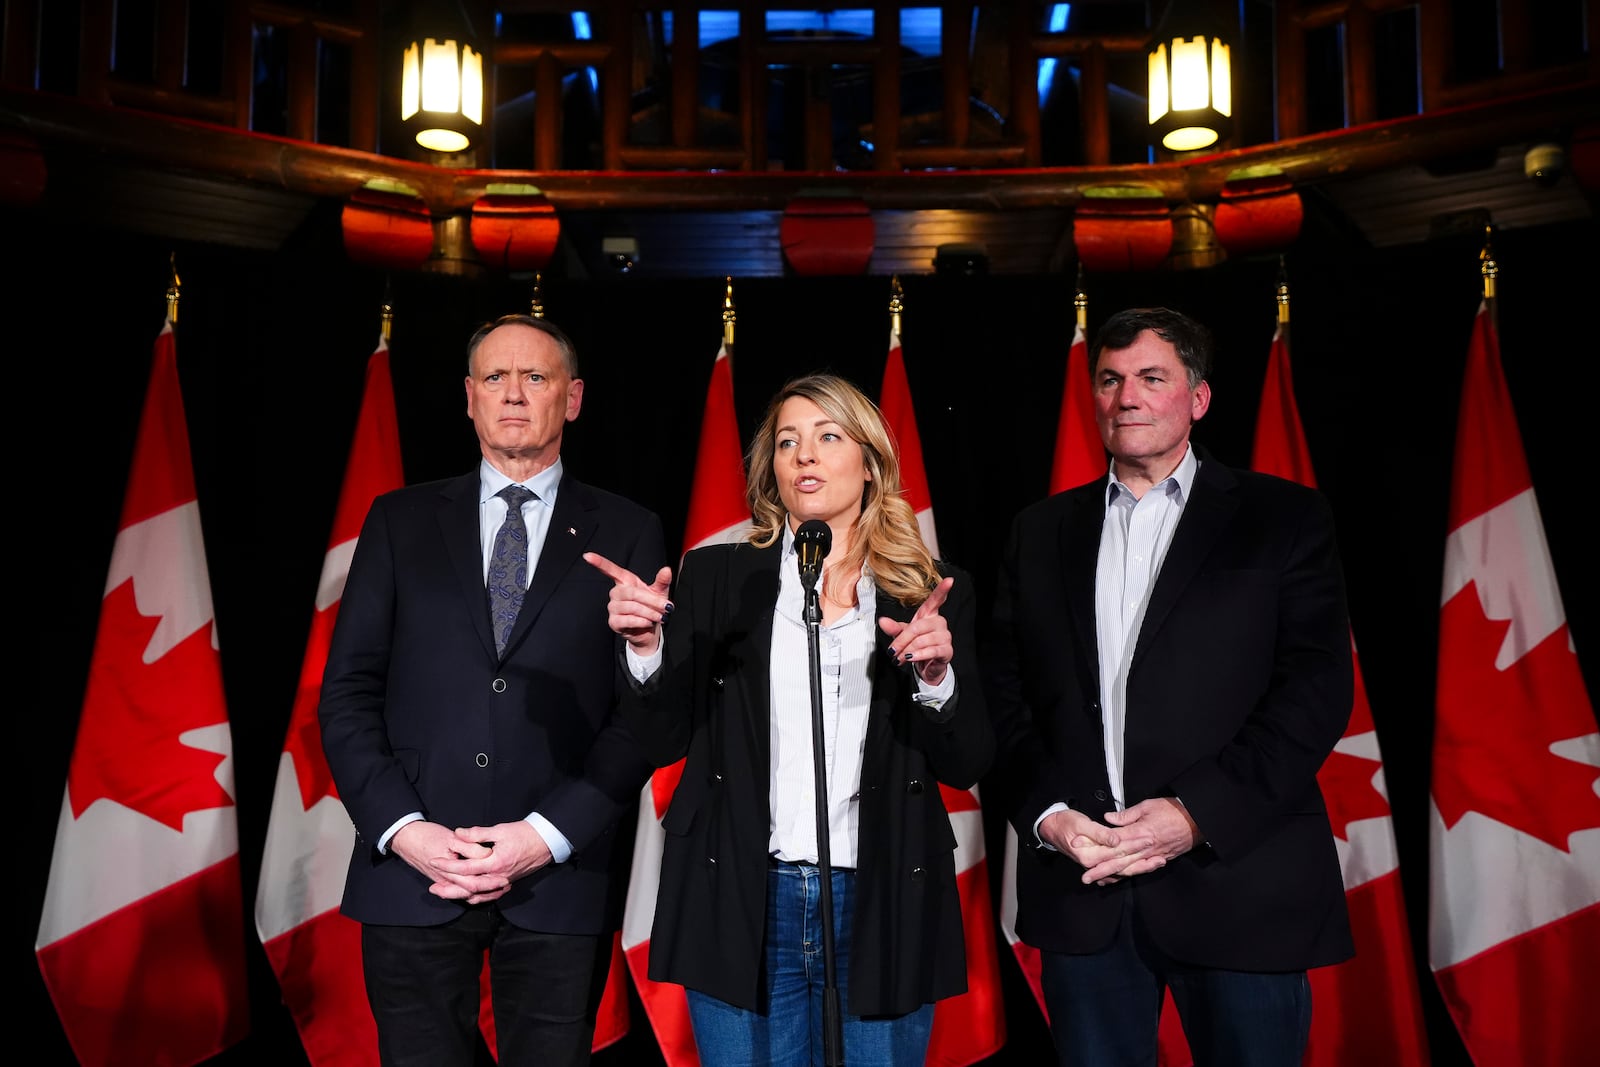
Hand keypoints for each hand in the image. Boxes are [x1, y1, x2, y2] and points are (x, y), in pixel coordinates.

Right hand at [388, 820, 508, 901]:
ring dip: (482, 893)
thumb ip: (469, 846)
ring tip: (498, 889)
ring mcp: (442, 880)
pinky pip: (457, 889)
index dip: (490, 882)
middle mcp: (446, 880)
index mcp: (449, 871)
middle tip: (506, 885)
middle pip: (471, 892)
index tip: (505, 878)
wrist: (405, 838)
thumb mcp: (450, 838)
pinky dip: (470, 891)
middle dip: (490, 891)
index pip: (474, 883)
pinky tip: (480, 888)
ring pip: (464, 893)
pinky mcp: (440, 878)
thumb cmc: (427, 836)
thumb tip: (486, 853)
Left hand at [427, 819, 554, 904]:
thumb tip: (458, 833)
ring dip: (459, 895)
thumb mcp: (500, 830)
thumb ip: (477, 834)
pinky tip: (465, 894)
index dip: (448, 865)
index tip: (434, 861)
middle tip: (432, 886)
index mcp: (496, 862)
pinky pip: (488, 894)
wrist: (546, 841)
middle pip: (468, 888)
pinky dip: (475, 896)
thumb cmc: (524, 833)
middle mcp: (498, 876)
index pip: (466, 868)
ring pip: (478, 894)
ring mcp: (503, 881)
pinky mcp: (506, 882)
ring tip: (444, 893)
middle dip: (449, 888)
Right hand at [583, 551, 672, 656]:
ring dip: (649, 612)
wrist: (650, 630)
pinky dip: (642, 621)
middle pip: (631, 593)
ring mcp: (613, 608)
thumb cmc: (652, 608)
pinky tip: (648, 622)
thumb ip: (662, 581)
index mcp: (625, 582)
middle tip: (666, 607)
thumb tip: (667, 570)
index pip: (610, 570)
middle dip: (650, 600)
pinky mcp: (614, 622)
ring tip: (659, 616)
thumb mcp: (660, 593)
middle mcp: (616, 593)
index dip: (599, 563)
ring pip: (631, 607)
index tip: (588, 556)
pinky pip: (628, 619)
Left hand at [878, 575, 954, 686]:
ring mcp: (945, 636)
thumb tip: (882, 621)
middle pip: (918, 626)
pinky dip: (918, 655)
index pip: (936, 600)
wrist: (927, 666)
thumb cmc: (916, 646)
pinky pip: (931, 651)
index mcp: (929, 615)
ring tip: (900, 657)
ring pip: (922, 640)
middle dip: (902, 640)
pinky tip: (911, 658)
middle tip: (892, 650)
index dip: (942, 590)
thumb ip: (893, 627)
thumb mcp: (902, 635)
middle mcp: (939, 623)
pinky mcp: (947, 650)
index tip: (949, 580)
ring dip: (908, 650)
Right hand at [1038, 807, 1162, 886]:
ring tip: (1158, 863)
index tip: (1149, 838)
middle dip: (1143, 860)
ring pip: (1122, 870)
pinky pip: (1117, 871)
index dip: (1134, 845)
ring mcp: (1096, 866)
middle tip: (1161, 855)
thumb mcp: (1081, 824)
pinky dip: (1131, 870)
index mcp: (1090, 854)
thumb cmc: (1066, 823)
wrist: (1052, 828)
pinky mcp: (1098, 863)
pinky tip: (1143, 868)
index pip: (1117, 851)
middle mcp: (1094, 864)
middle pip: (1123, 865)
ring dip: (1141, 867)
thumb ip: (1100, 833)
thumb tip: (1116, 840)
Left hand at [1078, 797, 1199, 885]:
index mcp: (1140, 832)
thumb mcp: (1147, 805)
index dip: (1096, 845)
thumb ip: (1126, 815)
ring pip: (1129, 869)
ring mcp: (1153, 856)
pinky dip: (1130, 875)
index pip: (1113, 841)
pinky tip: (1119, 878)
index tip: (1080, 848)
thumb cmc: (1172, 809)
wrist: (1197, 820)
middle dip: (1101, 869)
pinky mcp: (1160, 859)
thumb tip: (1108, 819)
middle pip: (1118, 860)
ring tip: (1098, 881)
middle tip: (1085, 877)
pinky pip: (1142, 870)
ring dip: (1113, 876)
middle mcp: (1145, 847)